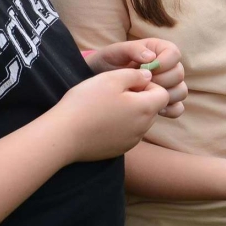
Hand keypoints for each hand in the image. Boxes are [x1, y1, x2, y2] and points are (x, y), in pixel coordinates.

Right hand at [51, 68, 168, 161]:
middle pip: (152, 108)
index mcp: (145, 108)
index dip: (148, 85)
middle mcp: (144, 128)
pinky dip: (119, 127)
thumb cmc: (86, 103)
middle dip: (139, 99)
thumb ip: (135, 75)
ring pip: (139, 122)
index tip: (127, 84)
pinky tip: (100, 123)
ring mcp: (132, 141)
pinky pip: (127, 134)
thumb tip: (148, 77)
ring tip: (105, 108)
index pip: (163, 94)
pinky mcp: (119, 150)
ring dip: (129, 113)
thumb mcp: (111, 78)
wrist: (63, 135)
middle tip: (114, 94)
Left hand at [87, 40, 185, 117]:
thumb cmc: (109, 62)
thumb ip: (133, 49)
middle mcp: (168, 67)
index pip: (175, 54)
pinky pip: (178, 108)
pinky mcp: (165, 101)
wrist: (100, 82)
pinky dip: (170, 110)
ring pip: (181, 91)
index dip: (164, 63)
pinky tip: (154, 110)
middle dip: (162, 81)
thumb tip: (151, 58)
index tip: (148, 69)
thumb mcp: (116, 51)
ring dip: (166, 96)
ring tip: (146, 97)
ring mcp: (168, 86)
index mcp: (159, 51)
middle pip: (179, 74)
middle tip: (142, 85)